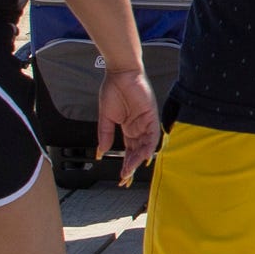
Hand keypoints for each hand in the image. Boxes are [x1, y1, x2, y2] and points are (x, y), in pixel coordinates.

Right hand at [97, 66, 162, 184]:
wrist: (119, 73)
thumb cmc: (112, 91)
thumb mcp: (106, 117)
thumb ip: (105, 135)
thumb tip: (101, 152)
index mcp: (128, 127)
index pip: (129, 150)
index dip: (126, 164)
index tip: (121, 178)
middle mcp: (138, 126)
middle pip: (137, 151)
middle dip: (131, 166)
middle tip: (125, 179)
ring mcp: (145, 121)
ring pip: (145, 145)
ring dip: (137, 159)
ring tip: (129, 171)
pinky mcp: (151, 114)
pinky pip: (153, 133)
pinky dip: (149, 145)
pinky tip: (143, 156)